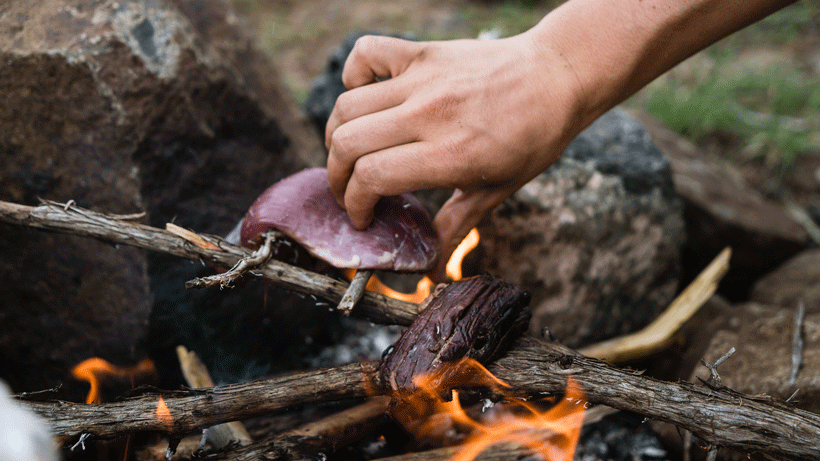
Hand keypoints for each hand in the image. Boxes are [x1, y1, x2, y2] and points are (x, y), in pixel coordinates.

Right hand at [325, 32, 586, 280]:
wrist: (558, 77)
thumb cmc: (533, 137)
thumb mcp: (497, 189)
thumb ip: (455, 226)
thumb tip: (430, 273)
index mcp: (450, 154)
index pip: (371, 178)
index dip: (355, 204)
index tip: (362, 216)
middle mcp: (430, 114)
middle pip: (348, 143)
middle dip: (337, 177)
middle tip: (348, 191)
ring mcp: (423, 79)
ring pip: (348, 106)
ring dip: (337, 135)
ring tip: (349, 153)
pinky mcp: (422, 52)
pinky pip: (365, 54)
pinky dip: (353, 75)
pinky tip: (366, 96)